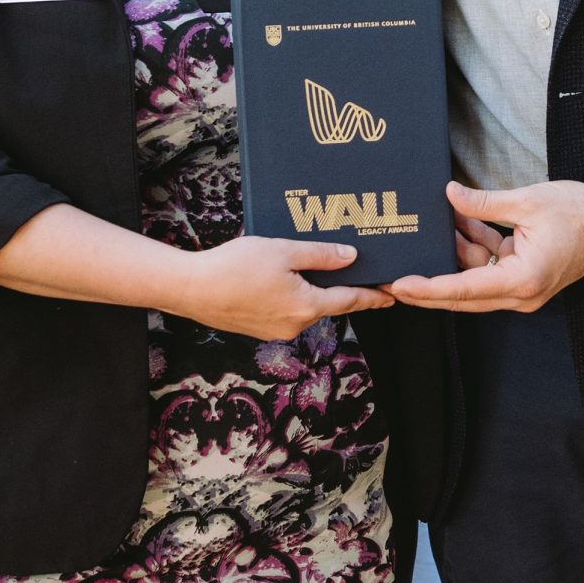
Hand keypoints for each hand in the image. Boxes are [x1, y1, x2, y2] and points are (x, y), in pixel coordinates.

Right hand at [167, 236, 394, 340]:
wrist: (191, 289)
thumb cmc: (235, 267)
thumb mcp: (283, 251)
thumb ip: (320, 255)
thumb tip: (350, 257)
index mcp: (306, 306)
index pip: (350, 300)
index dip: (373, 296)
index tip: (392, 295)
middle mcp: (295, 324)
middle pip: (328, 304)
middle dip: (342, 290)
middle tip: (359, 273)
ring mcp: (275, 330)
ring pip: (306, 307)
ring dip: (314, 292)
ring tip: (315, 270)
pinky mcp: (259, 328)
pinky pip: (286, 311)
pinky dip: (294, 297)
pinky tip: (284, 280)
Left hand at [390, 180, 583, 312]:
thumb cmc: (580, 213)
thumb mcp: (528, 202)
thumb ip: (484, 203)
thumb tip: (450, 194)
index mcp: (522, 279)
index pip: (463, 290)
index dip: (428, 288)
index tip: (401, 286)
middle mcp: (521, 293)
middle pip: (463, 295)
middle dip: (429, 283)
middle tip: (393, 277)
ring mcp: (523, 288)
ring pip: (475, 278)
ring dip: (456, 253)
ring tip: (438, 222)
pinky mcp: (525, 277)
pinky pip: (490, 267)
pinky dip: (476, 246)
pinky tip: (461, 221)